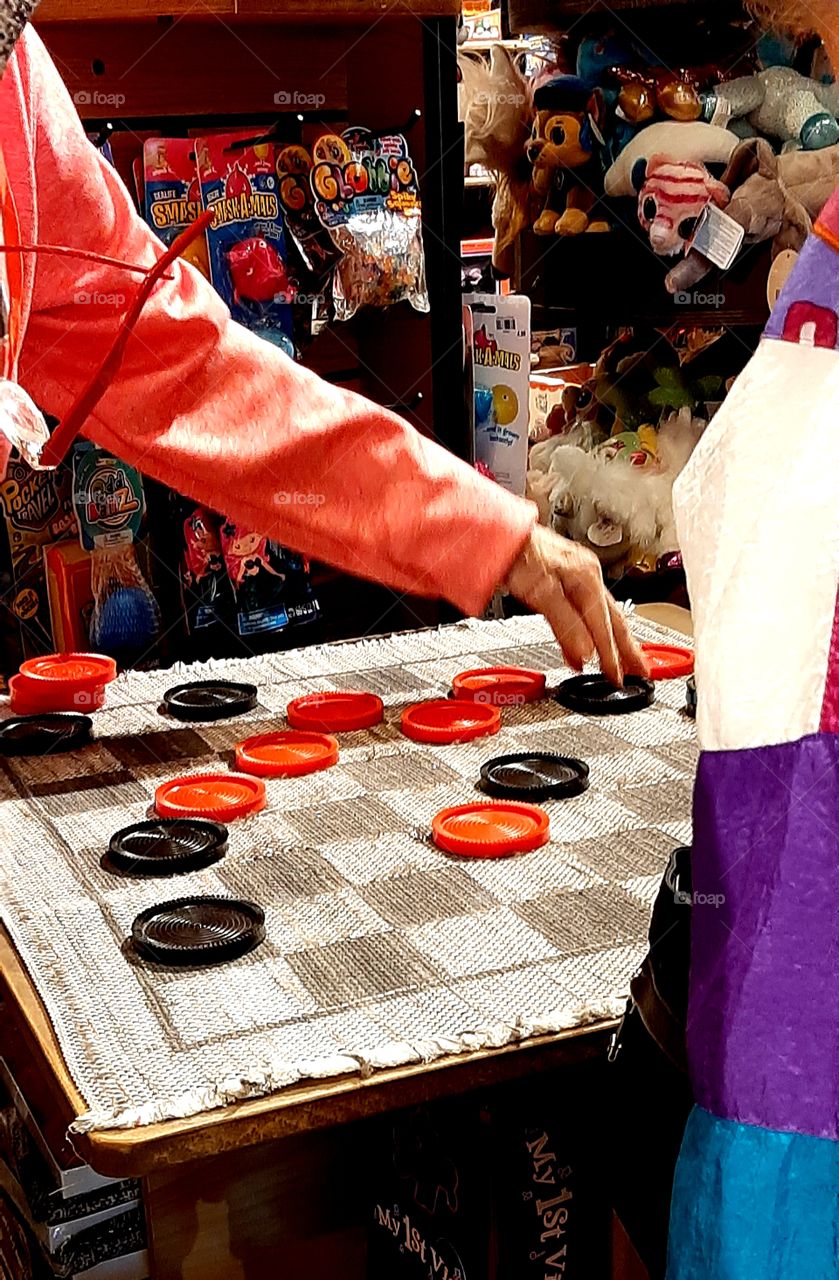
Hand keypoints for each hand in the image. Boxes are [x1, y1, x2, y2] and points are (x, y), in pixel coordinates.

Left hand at [505, 524, 647, 686]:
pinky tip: (588, 646)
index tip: (617, 677)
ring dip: (614, 642)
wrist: (497, 533)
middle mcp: (587, 577)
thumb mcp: (541, 591)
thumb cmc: (516, 552)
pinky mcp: (565, 582)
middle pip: (614, 620)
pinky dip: (591, 633)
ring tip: (625, 662)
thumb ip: (565, 623)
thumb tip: (585, 651)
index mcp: (587, 579)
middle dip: (628, 649)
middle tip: (641, 672)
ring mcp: (577, 579)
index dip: (611, 656)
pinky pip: (586, 613)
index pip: (604, 627)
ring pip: (603, 617)